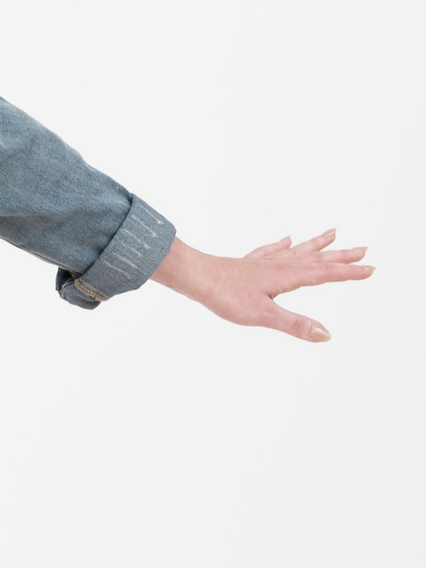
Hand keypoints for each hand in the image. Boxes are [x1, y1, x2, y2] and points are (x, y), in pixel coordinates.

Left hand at [150, 229, 372, 340]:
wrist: (196, 277)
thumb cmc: (225, 296)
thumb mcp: (263, 316)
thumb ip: (295, 324)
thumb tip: (326, 334)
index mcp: (287, 276)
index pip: (325, 275)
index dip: (349, 273)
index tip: (372, 269)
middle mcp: (279, 265)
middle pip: (316, 259)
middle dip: (341, 256)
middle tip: (364, 249)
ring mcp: (264, 262)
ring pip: (298, 251)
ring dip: (318, 244)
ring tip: (334, 233)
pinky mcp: (250, 263)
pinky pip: (272, 249)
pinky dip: (284, 244)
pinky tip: (287, 238)